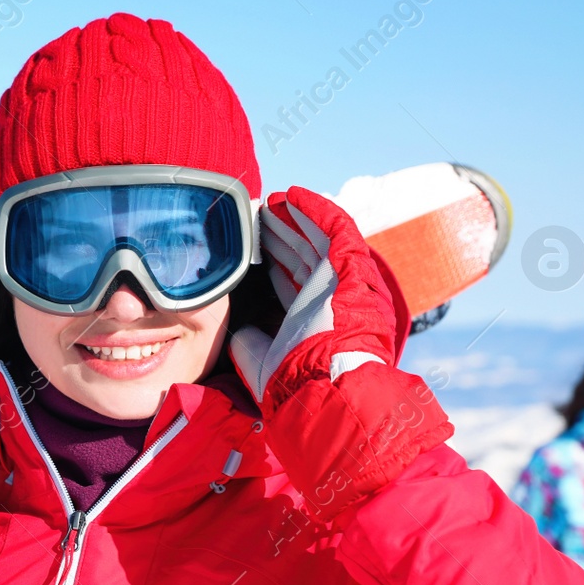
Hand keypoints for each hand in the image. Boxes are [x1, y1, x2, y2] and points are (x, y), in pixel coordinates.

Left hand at [229, 187, 451, 522]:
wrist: (324, 388)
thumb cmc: (294, 384)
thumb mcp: (261, 362)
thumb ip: (248, 343)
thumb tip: (234, 331)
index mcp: (312, 320)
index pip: (292, 282)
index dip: (274, 261)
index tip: (255, 246)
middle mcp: (330, 300)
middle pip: (303, 258)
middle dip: (282, 235)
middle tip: (260, 215)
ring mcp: (342, 285)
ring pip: (317, 241)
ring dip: (295, 219)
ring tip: (274, 200)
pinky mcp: (349, 272)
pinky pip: (336, 231)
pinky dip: (316, 212)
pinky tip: (294, 197)